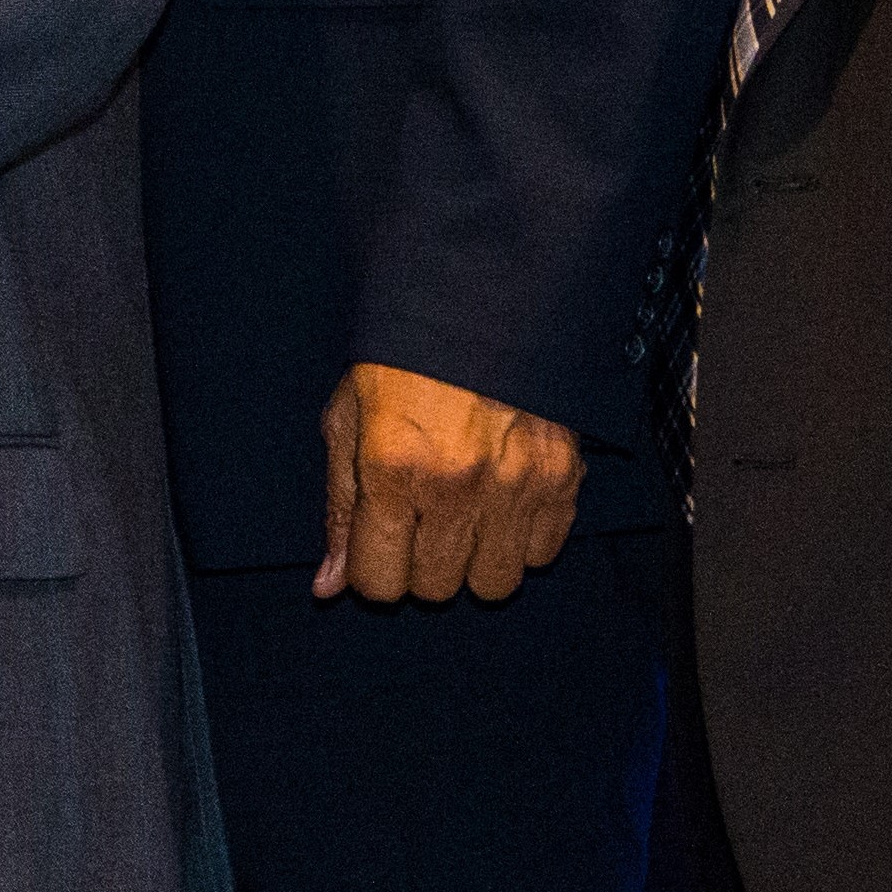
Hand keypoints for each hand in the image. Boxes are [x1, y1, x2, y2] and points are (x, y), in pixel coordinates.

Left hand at [311, 362, 580, 605]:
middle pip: (436, 589)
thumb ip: (340, 508)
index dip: (372, 570)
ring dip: (473, 562)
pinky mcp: (561, 476)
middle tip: (420, 523)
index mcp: (392, 469)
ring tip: (462, 518)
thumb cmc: (399, 362)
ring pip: (494, 583)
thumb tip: (330, 586)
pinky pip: (542, 554)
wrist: (478, 302)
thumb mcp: (348, 421)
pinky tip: (501, 504)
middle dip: (419, 567)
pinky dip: (521, 541)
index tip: (378, 546)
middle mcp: (456, 484)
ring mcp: (515, 484)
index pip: (380, 582)